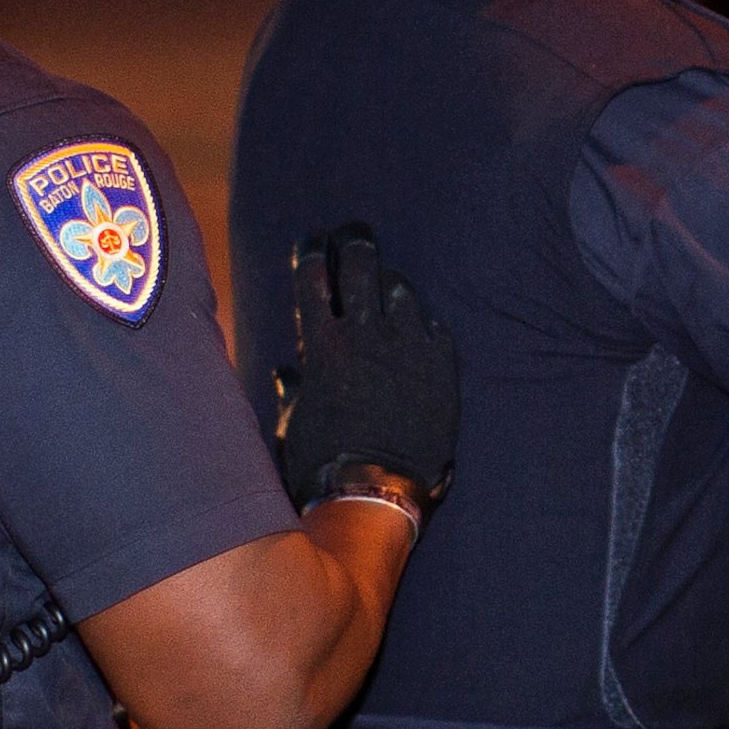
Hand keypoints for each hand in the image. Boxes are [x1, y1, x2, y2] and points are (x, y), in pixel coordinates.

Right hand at [274, 226, 458, 511]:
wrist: (379, 493)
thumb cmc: (325, 464)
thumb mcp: (294, 424)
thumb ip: (293, 390)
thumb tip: (286, 373)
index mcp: (322, 345)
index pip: (312, 276)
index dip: (312, 249)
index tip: (314, 239)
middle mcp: (365, 335)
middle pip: (360, 264)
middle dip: (355, 241)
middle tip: (355, 234)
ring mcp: (407, 346)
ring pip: (400, 288)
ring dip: (389, 283)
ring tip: (386, 285)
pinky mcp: (441, 363)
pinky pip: (433, 324)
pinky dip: (421, 323)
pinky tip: (417, 328)